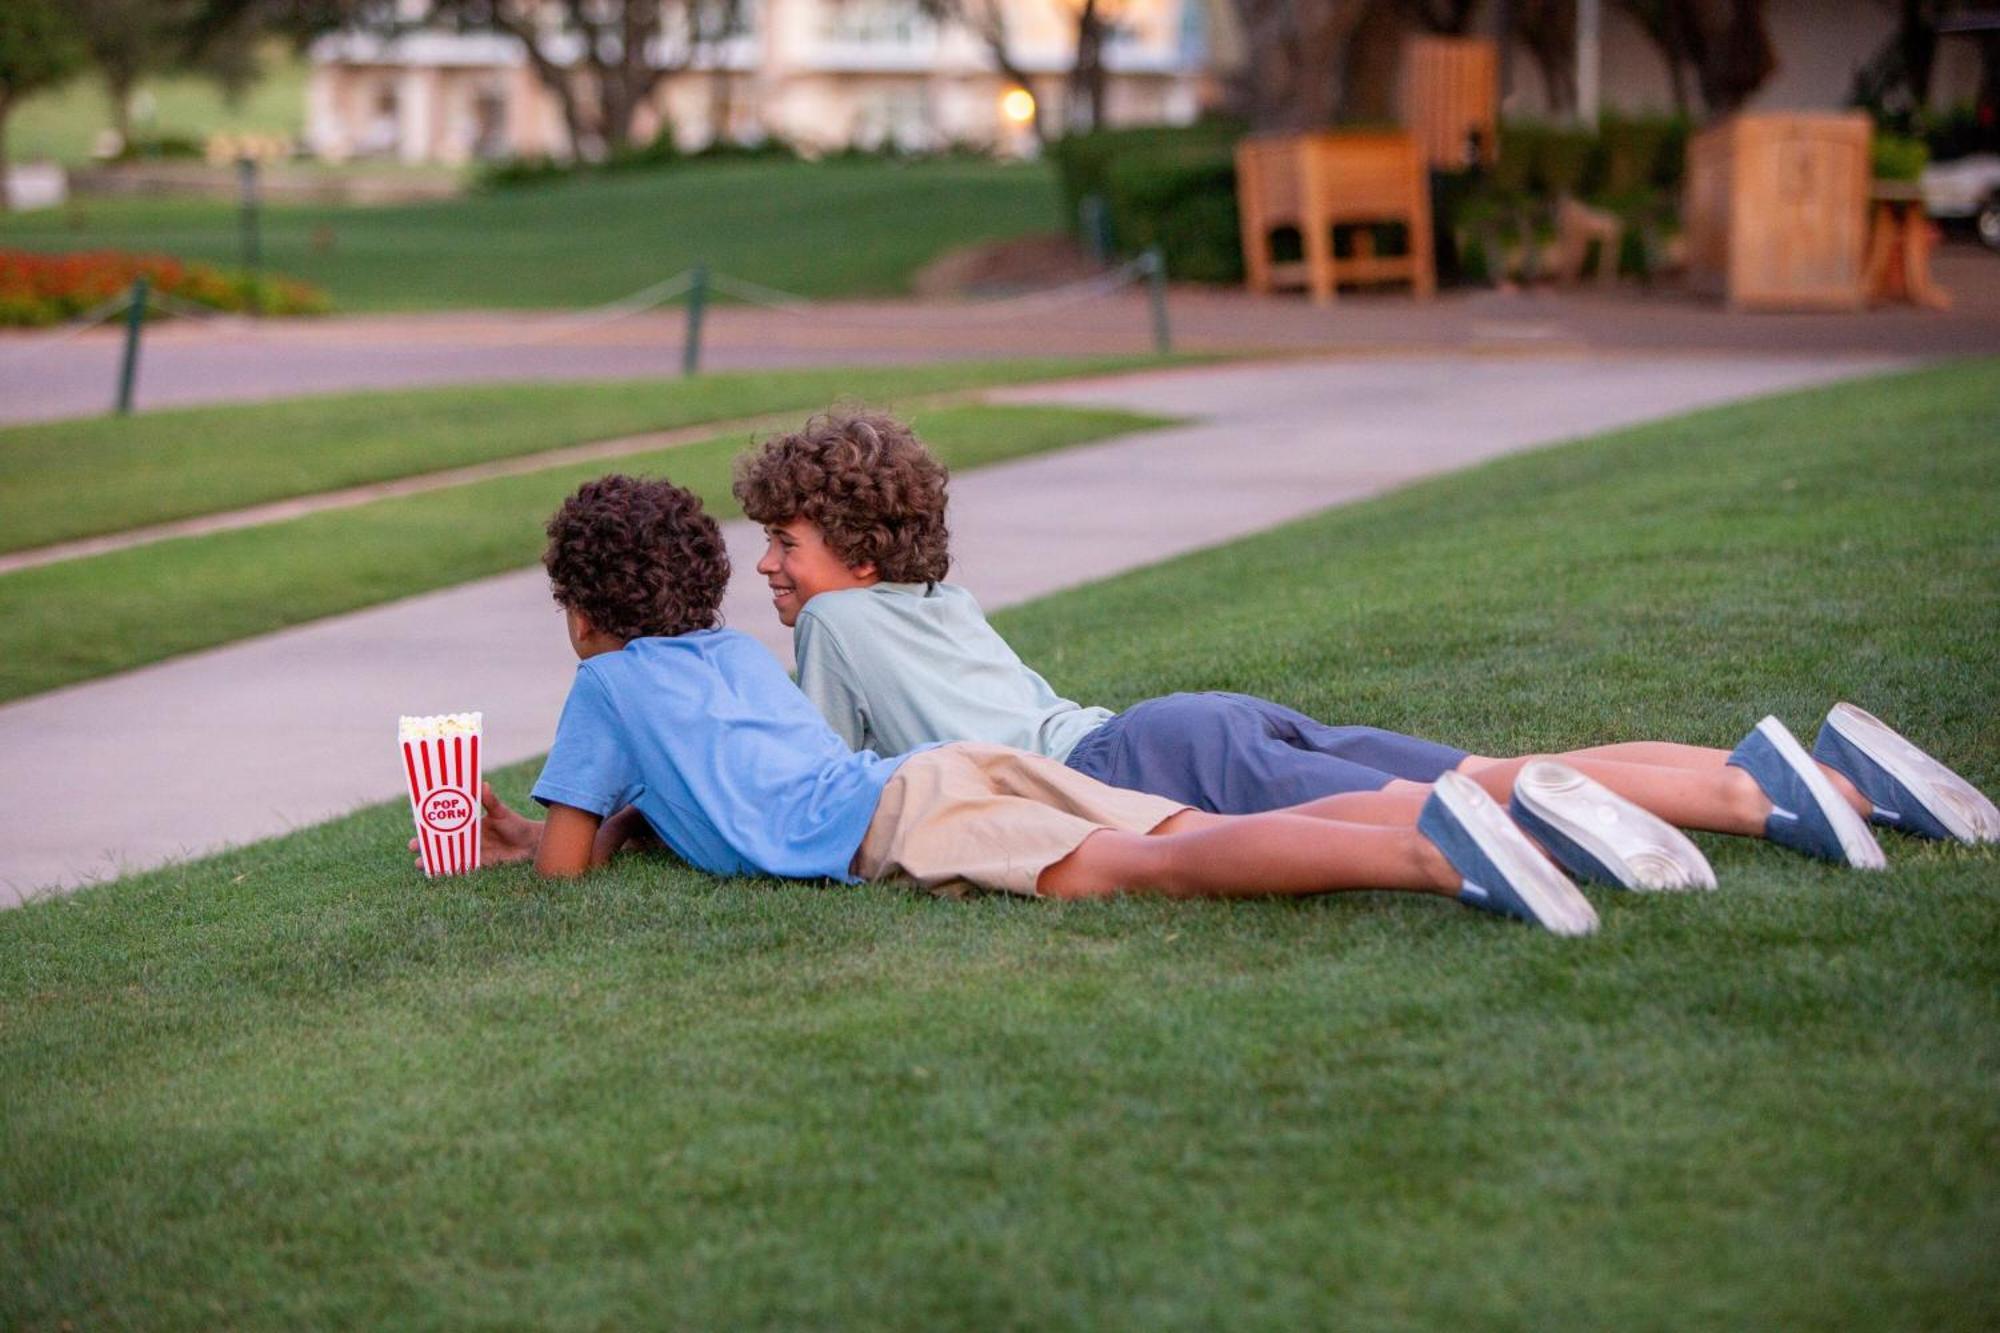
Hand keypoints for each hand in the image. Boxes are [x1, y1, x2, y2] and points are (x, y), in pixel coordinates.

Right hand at [409, 782, 541, 868]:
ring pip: (445, 856)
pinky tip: (435, 874)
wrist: (530, 844)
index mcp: (468, 822)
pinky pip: (459, 868)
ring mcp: (470, 851)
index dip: (429, 821)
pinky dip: (447, 871)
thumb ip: (491, 801)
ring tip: (419, 863)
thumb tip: (483, 783)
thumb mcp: (501, 812)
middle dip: (424, 843)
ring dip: (432, 860)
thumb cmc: (515, 824)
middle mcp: (465, 837)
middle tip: (412, 845)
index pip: (444, 820)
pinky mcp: (478, 864)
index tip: (414, 820)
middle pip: (440, 840)